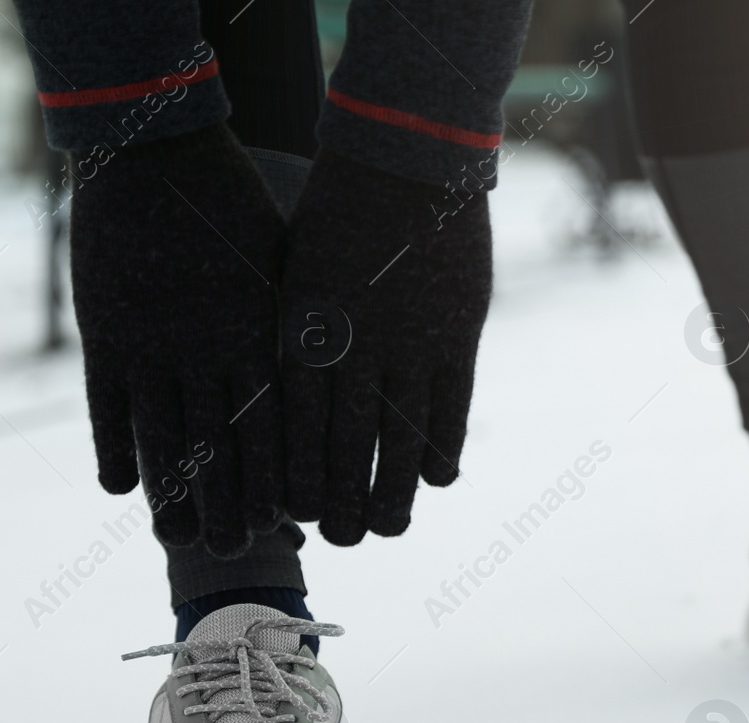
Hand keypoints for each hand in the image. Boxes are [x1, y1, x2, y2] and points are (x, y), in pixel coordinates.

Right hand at [70, 122, 284, 556]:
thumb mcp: (280, 263)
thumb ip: (290, 325)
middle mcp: (210, 351)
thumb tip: (325, 375)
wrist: (157, 148)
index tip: (291, 521)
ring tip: (179, 540)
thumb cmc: (234, 204)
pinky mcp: (104, 334)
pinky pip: (107, 408)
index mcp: (260, 334)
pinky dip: (113, 449)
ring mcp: (153, 346)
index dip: (280, 477)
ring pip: (165, 440)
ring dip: (173, 496)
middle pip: (224, 449)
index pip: (277, 428)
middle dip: (233, 505)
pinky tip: (118, 489)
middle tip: (239, 552)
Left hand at [279, 149, 491, 545]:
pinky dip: (441, 455)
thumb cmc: (336, 208)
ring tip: (387, 530)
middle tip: (342, 542)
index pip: (294, 431)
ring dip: (390, 498)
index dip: (295, 480)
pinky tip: (436, 484)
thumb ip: (297, 335)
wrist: (402, 153)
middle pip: (341, 451)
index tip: (295, 515)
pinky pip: (448, 414)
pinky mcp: (455, 337)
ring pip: (396, 446)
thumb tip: (293, 394)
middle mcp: (349, 349)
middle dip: (339, 506)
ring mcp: (406, 347)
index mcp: (299, 332)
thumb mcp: (296, 270)